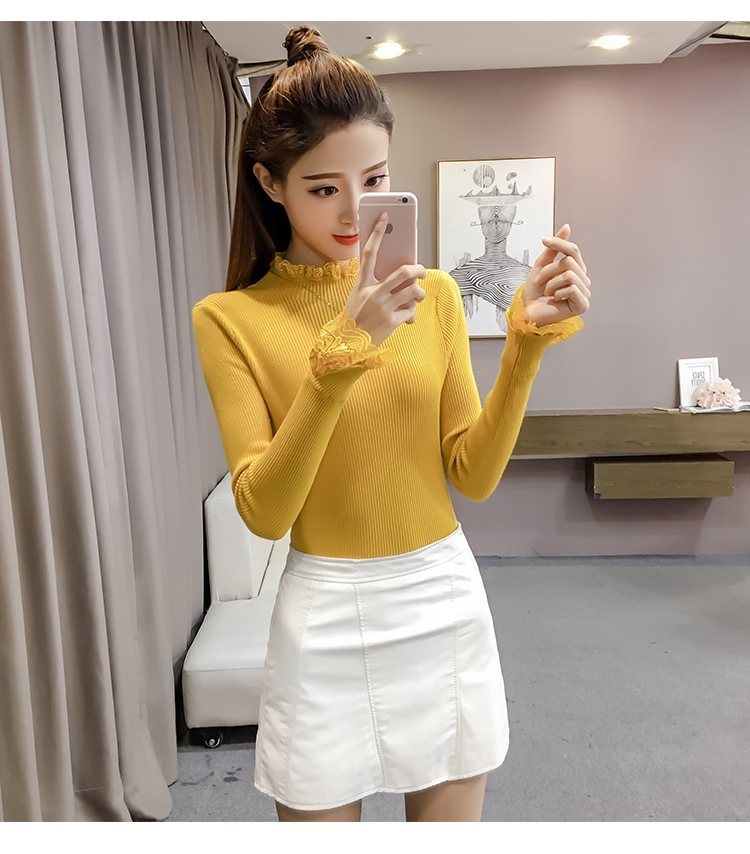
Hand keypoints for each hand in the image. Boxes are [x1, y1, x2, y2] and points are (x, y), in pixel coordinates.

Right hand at [345, 212, 426, 346]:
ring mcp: (383, 307)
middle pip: (403, 272)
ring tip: (417, 297)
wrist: (348, 345)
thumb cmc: (355, 319)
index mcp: (362, 284)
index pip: (369, 253)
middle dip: (418, 270)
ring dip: (419, 294)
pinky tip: (406, 316)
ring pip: (413, 292)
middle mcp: (373, 293)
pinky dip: (411, 313)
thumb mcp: (358, 298)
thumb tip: (400, 280)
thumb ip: (375, 286)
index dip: (377, 233)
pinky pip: (410, 311)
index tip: (385, 217)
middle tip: (422, 272)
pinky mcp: (391, 321)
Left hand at [521, 223, 590, 327]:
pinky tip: (555, 300)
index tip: (544, 240)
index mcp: (575, 270)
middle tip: (539, 282)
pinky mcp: (583, 304)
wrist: (528, 313)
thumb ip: (554, 249)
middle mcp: (583, 280)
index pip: (573, 250)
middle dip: (549, 270)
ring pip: (570, 274)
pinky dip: (558, 293)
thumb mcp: (541, 266)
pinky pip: (572, 288)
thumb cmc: (534, 294)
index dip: (559, 243)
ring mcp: (584, 292)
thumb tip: (566, 228)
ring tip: (547, 292)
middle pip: (570, 262)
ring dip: (551, 283)